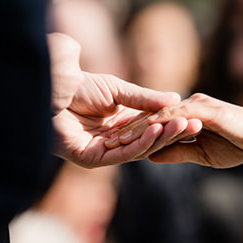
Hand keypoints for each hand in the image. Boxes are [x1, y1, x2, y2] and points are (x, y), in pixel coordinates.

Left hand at [51, 35, 201, 166]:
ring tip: (181, 126)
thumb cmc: (73, 82)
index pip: (151, 126)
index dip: (172, 122)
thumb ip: (144, 98)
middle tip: (196, 124)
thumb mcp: (117, 88)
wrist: (45, 85)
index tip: (195, 115)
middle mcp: (112, 139)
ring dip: (161, 137)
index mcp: (118, 122)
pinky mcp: (89, 159)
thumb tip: (176, 99)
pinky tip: (156, 130)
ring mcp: (101, 151)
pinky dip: (140, 143)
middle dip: (172, 132)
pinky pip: (121, 154)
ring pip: (138, 148)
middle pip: (148, 140)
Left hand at [114, 93, 242, 167]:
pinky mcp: (205, 110)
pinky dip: (160, 125)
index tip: (117, 144)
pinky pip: (177, 117)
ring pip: (161, 114)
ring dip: (139, 127)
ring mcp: (196, 105)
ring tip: (118, 139)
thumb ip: (178, 152)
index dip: (137, 132)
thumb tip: (150, 156)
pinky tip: (144, 134)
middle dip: (130, 128)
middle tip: (107, 140)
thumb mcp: (203, 153)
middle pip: (153, 115)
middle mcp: (189, 105)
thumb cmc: (241, 144)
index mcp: (188, 113)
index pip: (157, 122)